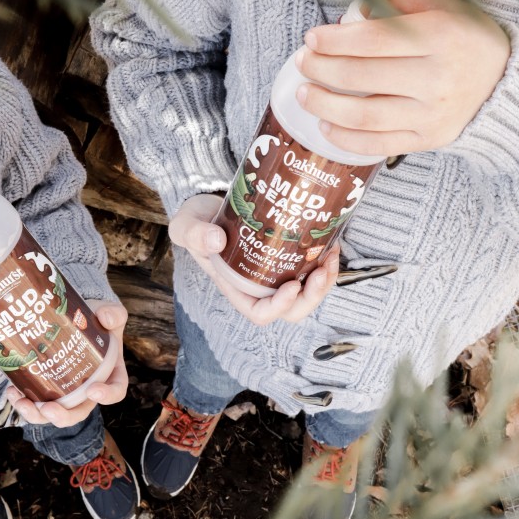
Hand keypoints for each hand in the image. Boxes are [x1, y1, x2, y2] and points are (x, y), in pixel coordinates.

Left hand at [5, 302, 128, 426]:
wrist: (73, 319)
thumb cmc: (96, 320)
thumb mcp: (108, 313)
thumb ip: (112, 313)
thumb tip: (105, 318)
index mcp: (110, 374)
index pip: (115, 391)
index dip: (107, 396)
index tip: (93, 391)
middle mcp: (88, 390)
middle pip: (79, 412)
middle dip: (63, 416)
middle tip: (49, 409)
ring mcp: (66, 393)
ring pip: (54, 414)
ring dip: (37, 415)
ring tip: (22, 403)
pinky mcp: (46, 390)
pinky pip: (36, 405)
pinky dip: (23, 402)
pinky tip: (12, 391)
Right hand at [169, 193, 339, 324]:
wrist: (209, 205)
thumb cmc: (196, 222)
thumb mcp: (187, 226)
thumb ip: (195, 234)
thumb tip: (216, 241)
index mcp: (237, 288)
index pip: (260, 314)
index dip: (280, 307)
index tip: (292, 285)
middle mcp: (260, 287)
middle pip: (292, 309)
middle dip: (312, 296)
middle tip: (321, 271)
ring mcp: (276, 274)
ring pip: (308, 292)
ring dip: (325, 280)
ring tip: (331, 255)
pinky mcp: (288, 257)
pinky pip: (313, 270)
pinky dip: (326, 262)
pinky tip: (331, 242)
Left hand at [295, 0, 510, 156]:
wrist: (502, 83)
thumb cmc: (466, 39)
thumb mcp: (443, 6)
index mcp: (440, 37)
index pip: (376, 40)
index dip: (337, 40)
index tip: (311, 38)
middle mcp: (436, 78)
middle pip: (364, 77)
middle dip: (324, 70)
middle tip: (302, 62)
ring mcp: (431, 114)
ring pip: (366, 115)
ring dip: (326, 106)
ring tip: (305, 94)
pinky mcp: (427, 140)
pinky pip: (379, 144)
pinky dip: (347, 139)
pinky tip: (326, 126)